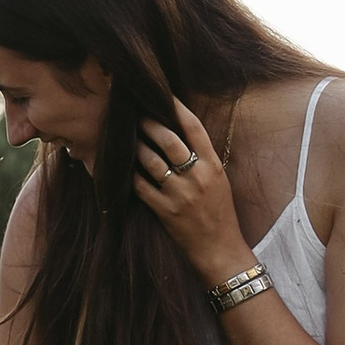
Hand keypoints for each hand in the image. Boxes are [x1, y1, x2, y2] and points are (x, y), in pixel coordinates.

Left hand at [133, 96, 249, 283]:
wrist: (220, 250)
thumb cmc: (220, 213)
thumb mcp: (219, 180)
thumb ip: (202, 158)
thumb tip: (179, 132)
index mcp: (213, 165)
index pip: (194, 128)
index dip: (177, 108)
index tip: (163, 95)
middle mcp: (198, 177)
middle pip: (169, 140)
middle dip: (149, 123)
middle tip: (136, 115)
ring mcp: (180, 194)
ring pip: (151, 161)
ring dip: (136, 147)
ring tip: (127, 138)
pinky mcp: (165, 211)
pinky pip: (141, 187)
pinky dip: (130, 176)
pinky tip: (123, 168)